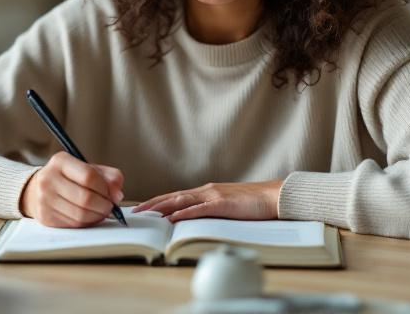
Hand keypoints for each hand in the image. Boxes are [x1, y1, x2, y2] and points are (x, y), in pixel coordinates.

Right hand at [19, 151, 123, 227]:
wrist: (36, 190)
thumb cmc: (68, 178)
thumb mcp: (87, 168)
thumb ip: (108, 176)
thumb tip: (117, 194)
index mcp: (60, 162)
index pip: (88, 176)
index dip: (106, 188)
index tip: (114, 194)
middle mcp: (48, 179)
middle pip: (86, 198)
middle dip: (104, 205)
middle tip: (110, 206)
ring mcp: (45, 200)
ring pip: (81, 214)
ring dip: (97, 216)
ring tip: (101, 211)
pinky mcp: (46, 217)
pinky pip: (74, 224)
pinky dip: (87, 222)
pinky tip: (89, 216)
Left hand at [133, 180, 283, 221]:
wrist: (273, 196)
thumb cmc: (253, 203)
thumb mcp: (227, 204)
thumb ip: (212, 209)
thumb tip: (197, 219)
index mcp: (207, 191)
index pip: (177, 196)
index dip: (159, 200)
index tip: (144, 206)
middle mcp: (207, 191)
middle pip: (174, 196)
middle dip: (153, 203)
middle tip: (136, 210)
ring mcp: (214, 196)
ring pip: (182, 201)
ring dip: (162, 206)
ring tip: (147, 213)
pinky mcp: (223, 204)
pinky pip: (199, 210)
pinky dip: (184, 213)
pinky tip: (172, 218)